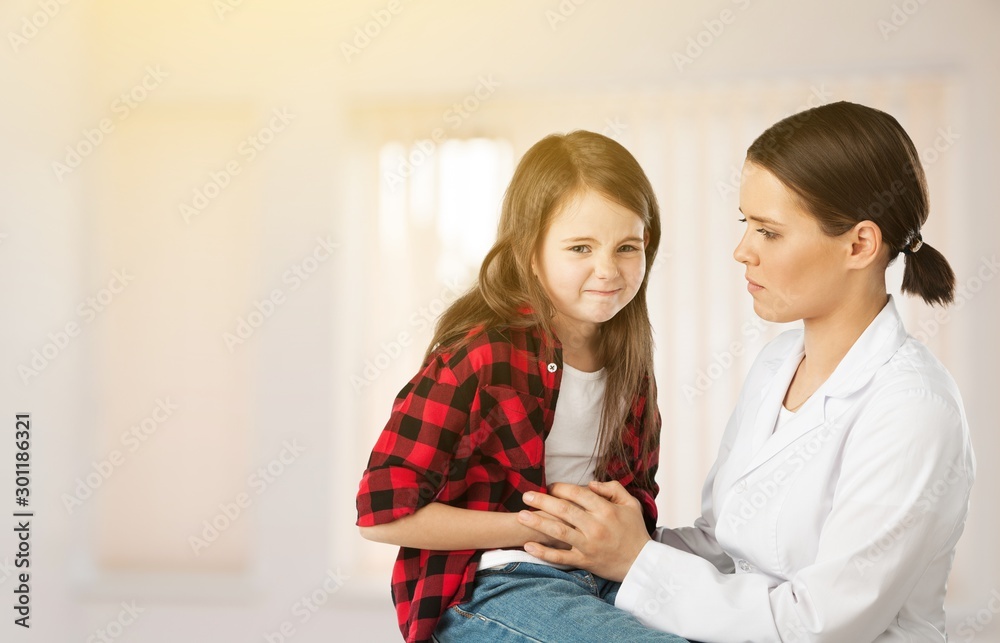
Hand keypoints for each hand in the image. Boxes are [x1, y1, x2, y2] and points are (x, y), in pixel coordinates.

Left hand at [517, 480, 650, 581]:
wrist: (642, 564)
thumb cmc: (635, 531)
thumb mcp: (631, 504)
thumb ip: (612, 489)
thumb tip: (590, 484)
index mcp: (606, 510)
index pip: (577, 494)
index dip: (560, 488)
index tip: (550, 486)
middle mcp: (595, 526)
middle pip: (563, 510)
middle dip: (542, 501)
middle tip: (526, 495)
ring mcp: (588, 545)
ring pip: (558, 532)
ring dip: (537, 523)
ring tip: (520, 516)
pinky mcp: (584, 561)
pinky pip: (560, 557)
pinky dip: (543, 553)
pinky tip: (528, 546)